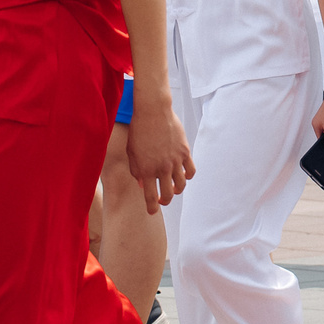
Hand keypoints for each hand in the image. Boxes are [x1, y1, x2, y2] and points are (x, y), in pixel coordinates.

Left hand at [123, 93, 195, 211]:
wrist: (153, 112)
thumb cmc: (138, 131)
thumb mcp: (132, 153)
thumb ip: (137, 171)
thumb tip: (143, 184)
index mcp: (146, 170)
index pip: (150, 196)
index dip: (152, 207)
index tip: (152, 211)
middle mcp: (162, 168)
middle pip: (168, 194)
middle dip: (164, 201)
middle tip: (162, 200)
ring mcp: (175, 161)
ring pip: (181, 185)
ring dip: (177, 190)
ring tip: (173, 188)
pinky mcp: (185, 152)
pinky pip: (191, 171)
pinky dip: (187, 177)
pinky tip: (182, 175)